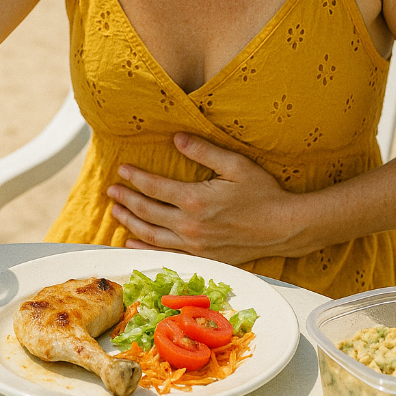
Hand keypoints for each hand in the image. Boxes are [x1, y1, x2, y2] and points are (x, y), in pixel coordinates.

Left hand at [106, 132, 306, 264]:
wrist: (284, 228)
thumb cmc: (263, 193)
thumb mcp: (236, 164)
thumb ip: (203, 151)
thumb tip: (176, 137)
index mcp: (195, 199)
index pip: (154, 188)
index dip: (135, 178)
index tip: (121, 170)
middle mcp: (190, 225)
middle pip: (147, 212)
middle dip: (126, 200)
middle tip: (110, 191)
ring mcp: (195, 245)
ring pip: (151, 235)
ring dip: (130, 223)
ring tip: (115, 213)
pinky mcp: (202, 257)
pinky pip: (165, 253)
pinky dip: (145, 247)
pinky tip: (133, 242)